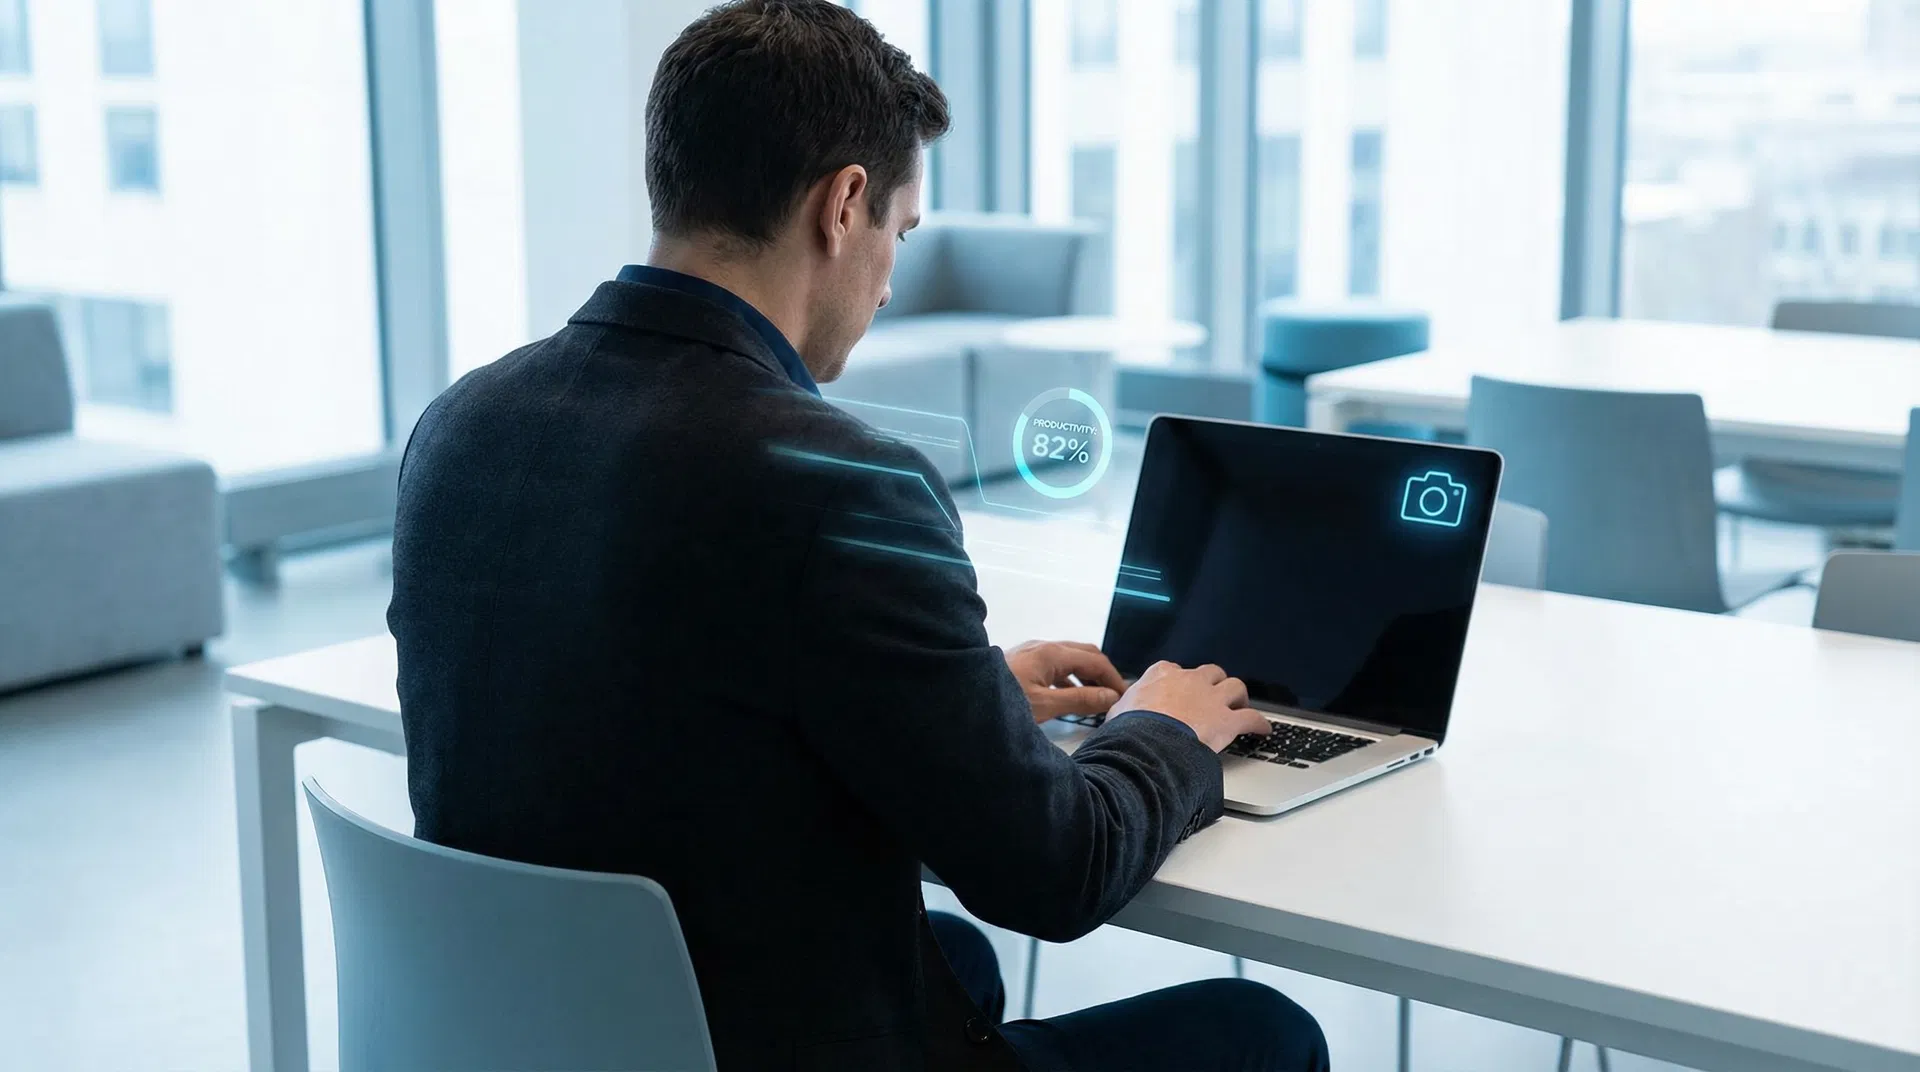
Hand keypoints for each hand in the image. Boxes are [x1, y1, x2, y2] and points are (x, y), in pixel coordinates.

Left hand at [1004, 641, 1128, 723]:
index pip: (1095, 660)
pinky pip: (1055, 666)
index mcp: (1052, 653)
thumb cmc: (1004, 702)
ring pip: (1069, 659)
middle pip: (1084, 654)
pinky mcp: (1022, 662)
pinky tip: (1070, 697)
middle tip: (1115, 696)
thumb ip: (1080, 700)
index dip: (1113, 677)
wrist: (963, 695)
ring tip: (1097, 699)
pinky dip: (1069, 679)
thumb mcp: (1045, 705)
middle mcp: (1044, 646)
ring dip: (1086, 676)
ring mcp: (1032, 652)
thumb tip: (1112, 696)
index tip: (1125, 697)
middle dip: (1102, 673)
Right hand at [1109, 661, 1266, 751]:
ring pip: (1235, 687)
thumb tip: (1118, 717)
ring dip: (1238, 697)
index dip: (1179, 681)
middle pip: (1210, 673)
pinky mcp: (1227, 720)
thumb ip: (1124, 709)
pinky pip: (1251, 717)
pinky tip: (1263, 729)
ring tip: (1239, 706)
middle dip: (1214, 683)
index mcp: (1162, 675)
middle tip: (1214, 696)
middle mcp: (1190, 680)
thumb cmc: (1129, 729)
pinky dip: (1259, 723)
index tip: (1179, 690)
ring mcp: (1211, 699)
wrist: (1147, 744)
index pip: (1174, 670)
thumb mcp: (1117, 712)